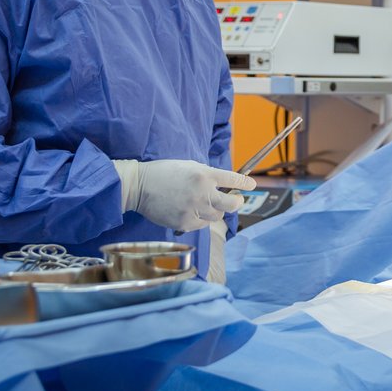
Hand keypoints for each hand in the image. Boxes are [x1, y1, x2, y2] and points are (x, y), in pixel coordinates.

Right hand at [113, 159, 255, 232]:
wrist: (139, 186)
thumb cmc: (164, 173)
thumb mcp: (190, 166)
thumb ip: (209, 175)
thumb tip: (224, 184)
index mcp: (204, 175)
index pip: (233, 181)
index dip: (245, 184)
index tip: (251, 186)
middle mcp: (202, 193)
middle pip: (232, 205)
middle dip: (237, 202)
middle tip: (235, 200)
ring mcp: (194, 210)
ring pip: (217, 216)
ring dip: (214, 210)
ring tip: (203, 204)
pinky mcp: (184, 223)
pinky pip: (201, 224)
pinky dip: (200, 219)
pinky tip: (190, 211)